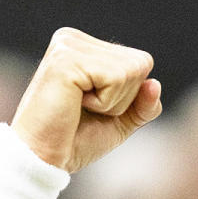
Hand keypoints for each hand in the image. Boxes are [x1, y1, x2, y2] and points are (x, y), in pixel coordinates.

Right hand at [11, 27, 162, 172]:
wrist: (43, 159)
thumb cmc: (76, 140)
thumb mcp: (122, 121)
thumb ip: (144, 104)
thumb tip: (154, 84)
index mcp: (85, 46)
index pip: (141, 62)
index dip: (129, 96)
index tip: (94, 107)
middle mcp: (74, 39)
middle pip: (140, 64)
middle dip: (123, 99)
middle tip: (86, 110)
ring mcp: (68, 45)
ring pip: (131, 71)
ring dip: (112, 102)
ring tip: (78, 107)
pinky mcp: (65, 59)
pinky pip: (115, 79)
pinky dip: (104, 103)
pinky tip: (74, 105)